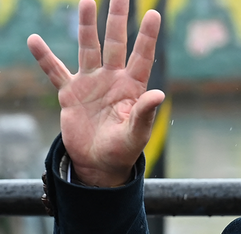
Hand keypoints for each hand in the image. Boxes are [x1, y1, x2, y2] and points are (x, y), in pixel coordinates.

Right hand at [27, 0, 163, 186]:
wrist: (99, 163)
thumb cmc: (123, 149)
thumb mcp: (136, 134)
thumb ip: (145, 113)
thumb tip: (159, 93)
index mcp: (132, 87)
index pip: (142, 56)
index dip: (147, 36)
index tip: (154, 13)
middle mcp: (112, 79)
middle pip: (115, 43)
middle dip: (118, 19)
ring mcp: (91, 83)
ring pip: (88, 48)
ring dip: (87, 26)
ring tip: (87, 2)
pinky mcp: (70, 94)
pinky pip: (55, 71)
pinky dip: (44, 58)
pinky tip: (34, 40)